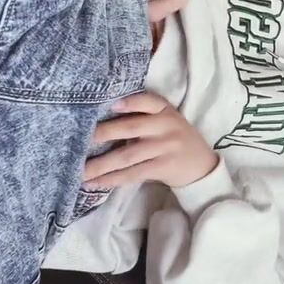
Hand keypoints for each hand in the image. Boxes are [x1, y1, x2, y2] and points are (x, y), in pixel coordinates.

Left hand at [83, 92, 217, 190]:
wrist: (202, 165)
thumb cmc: (175, 140)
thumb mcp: (168, 121)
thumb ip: (144, 118)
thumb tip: (101, 123)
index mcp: (165, 111)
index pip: (149, 101)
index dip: (130, 103)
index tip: (111, 104)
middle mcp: (166, 126)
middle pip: (131, 128)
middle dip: (104, 133)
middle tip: (81, 140)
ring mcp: (165, 148)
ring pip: (128, 155)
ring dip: (101, 164)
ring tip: (80, 170)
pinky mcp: (163, 167)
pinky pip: (133, 173)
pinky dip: (112, 179)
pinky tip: (95, 182)